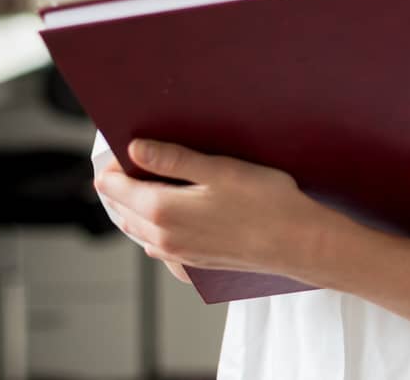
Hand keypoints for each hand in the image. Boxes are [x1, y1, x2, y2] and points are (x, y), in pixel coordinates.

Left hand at [94, 140, 335, 283]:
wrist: (296, 243)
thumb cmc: (265, 202)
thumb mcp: (218, 169)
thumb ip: (172, 159)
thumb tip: (135, 149)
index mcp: (162, 210)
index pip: (114, 188)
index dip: (113, 164)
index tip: (124, 146)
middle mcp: (163, 237)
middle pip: (121, 209)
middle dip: (119, 185)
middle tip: (131, 160)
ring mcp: (177, 254)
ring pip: (136, 229)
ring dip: (132, 207)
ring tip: (145, 182)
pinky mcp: (192, 264)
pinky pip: (157, 244)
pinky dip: (151, 227)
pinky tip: (169, 214)